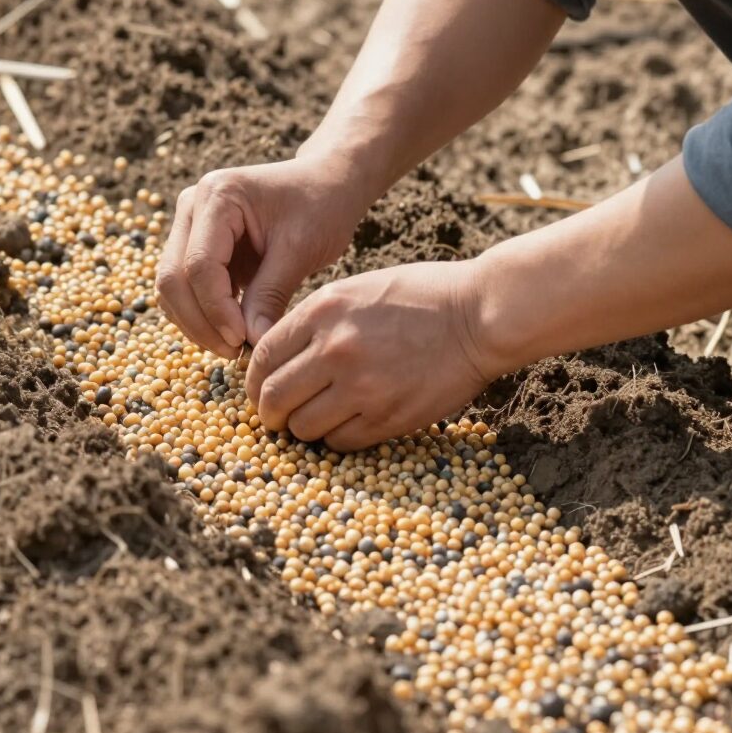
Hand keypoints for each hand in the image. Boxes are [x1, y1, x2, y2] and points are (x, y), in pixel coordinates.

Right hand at [155, 158, 368, 357]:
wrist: (326, 183)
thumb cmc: (320, 206)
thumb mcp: (301, 250)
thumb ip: (271, 295)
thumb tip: (251, 343)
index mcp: (219, 195)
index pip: (199, 264)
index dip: (216, 309)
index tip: (243, 342)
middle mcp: (193, 205)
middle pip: (173, 276)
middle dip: (200, 322)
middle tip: (235, 352)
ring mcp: (189, 222)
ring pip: (172, 286)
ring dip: (196, 322)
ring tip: (235, 346)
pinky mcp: (195, 242)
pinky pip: (184, 286)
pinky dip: (201, 314)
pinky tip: (232, 331)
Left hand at [245, 260, 496, 450]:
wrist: (478, 315)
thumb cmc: (420, 296)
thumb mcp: (356, 290)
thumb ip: (315, 320)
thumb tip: (277, 356)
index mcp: (323, 311)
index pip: (263, 357)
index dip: (253, 380)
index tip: (258, 390)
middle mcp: (335, 349)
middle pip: (274, 397)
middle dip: (268, 413)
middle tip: (276, 417)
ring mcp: (361, 387)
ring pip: (303, 427)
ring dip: (302, 428)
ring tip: (314, 420)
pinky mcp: (388, 417)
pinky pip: (341, 442)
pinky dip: (336, 438)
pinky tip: (348, 423)